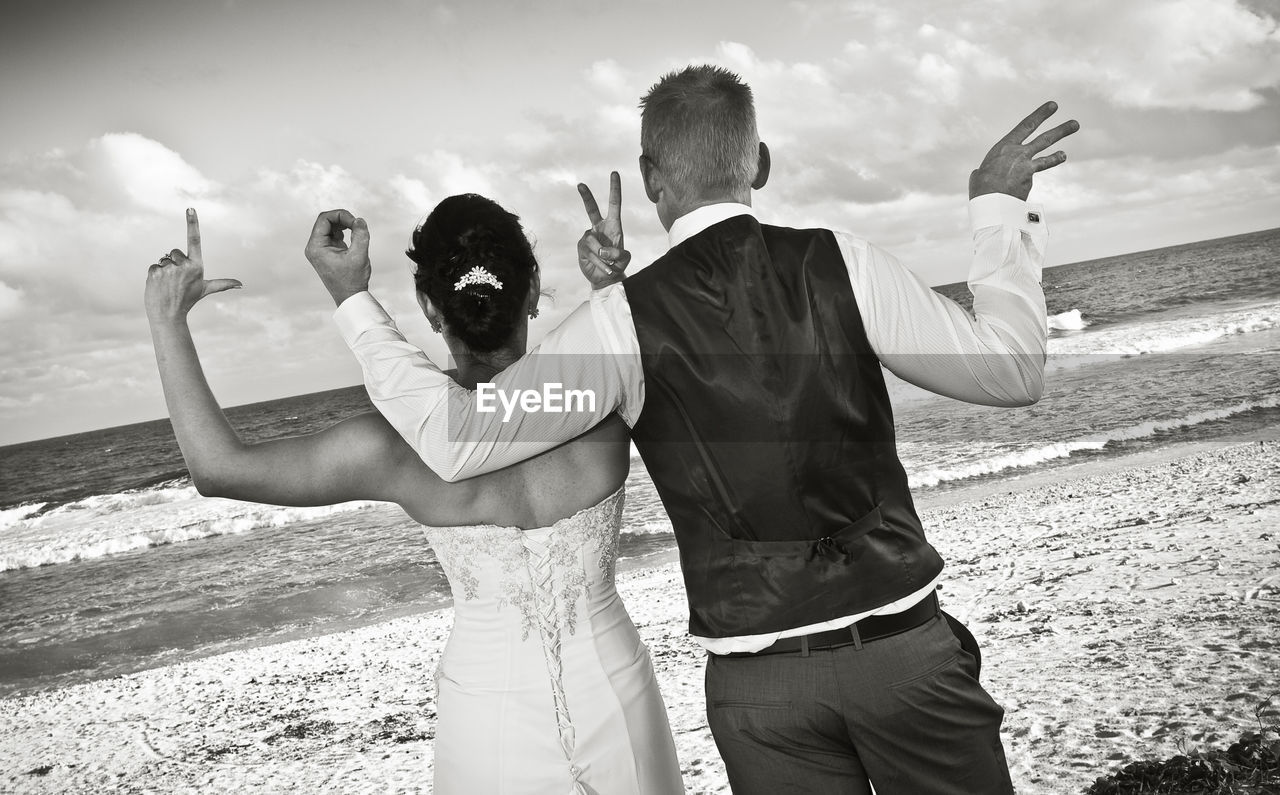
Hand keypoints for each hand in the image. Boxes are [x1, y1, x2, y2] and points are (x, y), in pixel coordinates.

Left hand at [145, 208, 241, 319]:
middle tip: (176, 280)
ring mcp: (168, 269)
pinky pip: (154, 266)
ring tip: (168, 285)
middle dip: (174, 262)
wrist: (168, 315)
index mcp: (197, 266)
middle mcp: (184, 266)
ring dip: (164, 270)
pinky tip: (159, 286)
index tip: (190, 208)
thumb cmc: (188, 300)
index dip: (192, 223)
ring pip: (164, 260)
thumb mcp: (205, 289)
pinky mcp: (154, 272)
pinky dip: (155, 275)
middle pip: (175, 252)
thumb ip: (223, 284)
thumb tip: (242, 285)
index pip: (194, 240)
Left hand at [304, 209, 370, 305]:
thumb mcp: (359, 255)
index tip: (355, 222)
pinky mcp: (327, 252)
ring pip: (329, 227)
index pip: (324, 219)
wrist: (350, 297)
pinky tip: (354, 237)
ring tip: (357, 231)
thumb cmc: (352, 280)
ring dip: (344, 225)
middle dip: (342, 219)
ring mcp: (320, 249)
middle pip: (325, 221)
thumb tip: (359, 220)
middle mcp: (314, 247)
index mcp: (316, 247)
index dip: (341, 215)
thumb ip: (360, 235)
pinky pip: (333, 235)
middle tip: (357, 224)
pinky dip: (344, 232)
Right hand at [576, 171, 629, 288]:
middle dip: (586, 197)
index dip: (614, 189)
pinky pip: (589, 251)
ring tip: (609, 265)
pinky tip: (603, 268)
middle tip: (580, 184)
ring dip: (603, 255)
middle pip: (591, 210)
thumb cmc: (617, 265)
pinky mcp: (581, 247)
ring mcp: (589, 237)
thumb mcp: (624, 259)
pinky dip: (598, 261)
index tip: (614, 173)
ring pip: (592, 240)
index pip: (614, 204)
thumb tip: (604, 250)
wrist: (606, 279)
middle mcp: (599, 228)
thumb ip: (618, 253)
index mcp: (613, 226)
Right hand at [969, 101, 1079, 200]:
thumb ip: (984, 170)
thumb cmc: (980, 188)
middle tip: (1075, 124)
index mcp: (1005, 147)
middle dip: (1061, 130)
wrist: (990, 205)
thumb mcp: (979, 174)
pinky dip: (1020, 187)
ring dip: (1058, 156)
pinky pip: (1027, 182)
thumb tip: (981, 174)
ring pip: (1047, 159)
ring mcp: (1028, 169)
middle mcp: (1020, 155)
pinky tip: (1012, 193)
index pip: (1026, 126)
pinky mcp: (1030, 183)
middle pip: (1045, 139)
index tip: (1053, 106)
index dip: (1041, 114)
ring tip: (1064, 155)